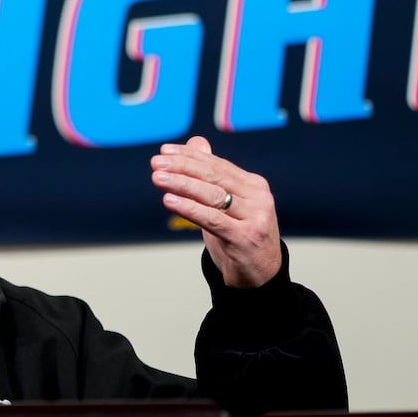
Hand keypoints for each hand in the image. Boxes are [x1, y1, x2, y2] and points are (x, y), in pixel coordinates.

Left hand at [151, 135, 281, 287]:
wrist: (261, 275)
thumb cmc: (240, 235)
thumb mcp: (228, 204)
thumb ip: (214, 175)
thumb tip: (196, 142)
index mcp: (254, 185)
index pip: (217, 165)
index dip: (189, 156)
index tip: (164, 151)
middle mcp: (258, 197)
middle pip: (214, 177)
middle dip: (182, 167)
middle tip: (157, 163)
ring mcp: (255, 217)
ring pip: (212, 196)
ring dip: (182, 184)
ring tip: (158, 178)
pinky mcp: (245, 237)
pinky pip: (213, 219)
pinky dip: (189, 209)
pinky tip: (170, 201)